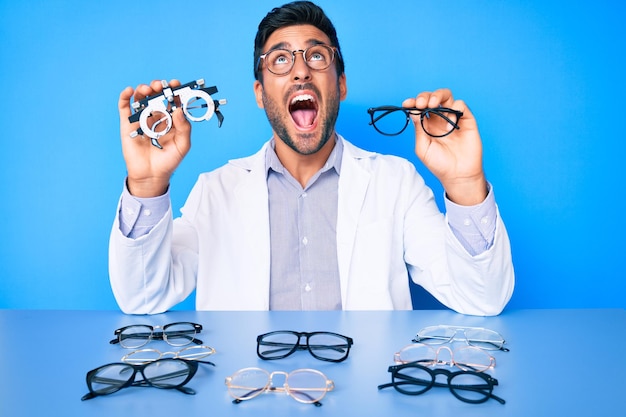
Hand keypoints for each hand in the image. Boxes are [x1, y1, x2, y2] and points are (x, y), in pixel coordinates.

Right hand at [118, 79, 191, 196]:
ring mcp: (141, 119)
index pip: (173, 100)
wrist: (151, 175)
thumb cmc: (169, 160)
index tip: (176, 84)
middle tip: (160, 85)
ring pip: (141, 98)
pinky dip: (125, 97)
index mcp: (171, 119)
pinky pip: (125, 108)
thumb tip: (179, 110)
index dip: (174, 90)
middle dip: (158, 87)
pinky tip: (129, 91)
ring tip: (147, 89)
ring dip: (143, 90)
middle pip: (156, 96)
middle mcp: (156, 116)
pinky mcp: (128, 124)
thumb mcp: (183, 145)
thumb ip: (184, 128)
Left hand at [403, 89, 486, 205]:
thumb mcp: (423, 148)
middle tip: (421, 103)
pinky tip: (450, 124)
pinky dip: (454, 109)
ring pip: (447, 96)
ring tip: (432, 104)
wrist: (458, 175)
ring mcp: (453, 118)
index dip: (413, 103)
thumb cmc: (439, 164)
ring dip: (438, 95)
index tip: (407, 104)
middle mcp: (440, 119)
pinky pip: (461, 105)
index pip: (419, 108)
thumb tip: (413, 111)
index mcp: (427, 125)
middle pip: (432, 98)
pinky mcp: (467, 120)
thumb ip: (418, 129)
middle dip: (424, 96)